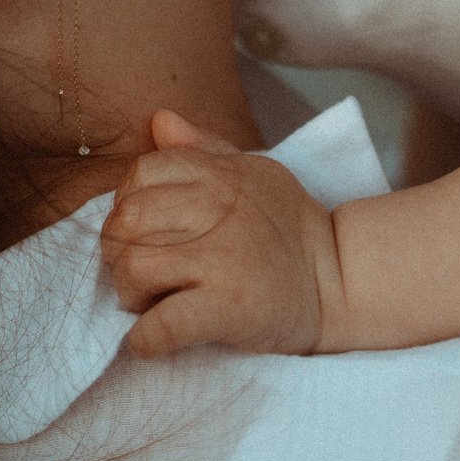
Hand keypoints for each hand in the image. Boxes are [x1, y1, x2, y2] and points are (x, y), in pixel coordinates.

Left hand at [100, 110, 344, 357]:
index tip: (140, 231)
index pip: (141, 173)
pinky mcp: (229, 308)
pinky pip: (162, 325)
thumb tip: (159, 120)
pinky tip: (151, 340)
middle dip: (118, 251)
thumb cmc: (289, 228)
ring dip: (129, 294)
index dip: (127, 203)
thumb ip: (204, 148)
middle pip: (126, 221)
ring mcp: (222, 261)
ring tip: (150, 302)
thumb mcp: (254, 174)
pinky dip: (145, 338)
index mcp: (219, 176)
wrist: (341, 280)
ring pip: (134, 268)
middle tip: (137, 271)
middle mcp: (217, 210)